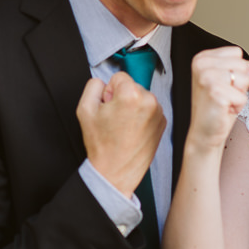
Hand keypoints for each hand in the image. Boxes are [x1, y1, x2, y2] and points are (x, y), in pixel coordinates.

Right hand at [77, 72, 165, 195]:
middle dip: (122, 98)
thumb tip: (105, 83)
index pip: (119, 77)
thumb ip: (93, 86)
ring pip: (141, 98)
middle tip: (115, 120)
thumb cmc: (102, 144)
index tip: (108, 107)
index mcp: (132, 95)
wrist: (116, 171)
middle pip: (132, 86)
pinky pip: (149, 110)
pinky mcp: (163, 123)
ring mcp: (159, 113)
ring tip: (123, 127)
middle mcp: (150, 101)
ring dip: (132, 107)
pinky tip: (133, 131)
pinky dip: (141, 116)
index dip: (109, 91)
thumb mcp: (85, 109)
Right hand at [187, 46, 248, 153]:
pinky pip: (243, 96)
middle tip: (225, 95)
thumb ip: (241, 69)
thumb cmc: (217, 107)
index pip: (237, 52)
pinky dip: (238, 106)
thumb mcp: (228, 80)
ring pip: (244, 78)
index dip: (239, 70)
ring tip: (225, 101)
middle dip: (240, 83)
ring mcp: (207, 78)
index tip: (226, 83)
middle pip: (242, 64)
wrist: (205, 132)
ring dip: (239, 94)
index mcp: (202, 58)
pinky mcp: (216, 93)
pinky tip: (225, 109)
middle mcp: (202, 65)